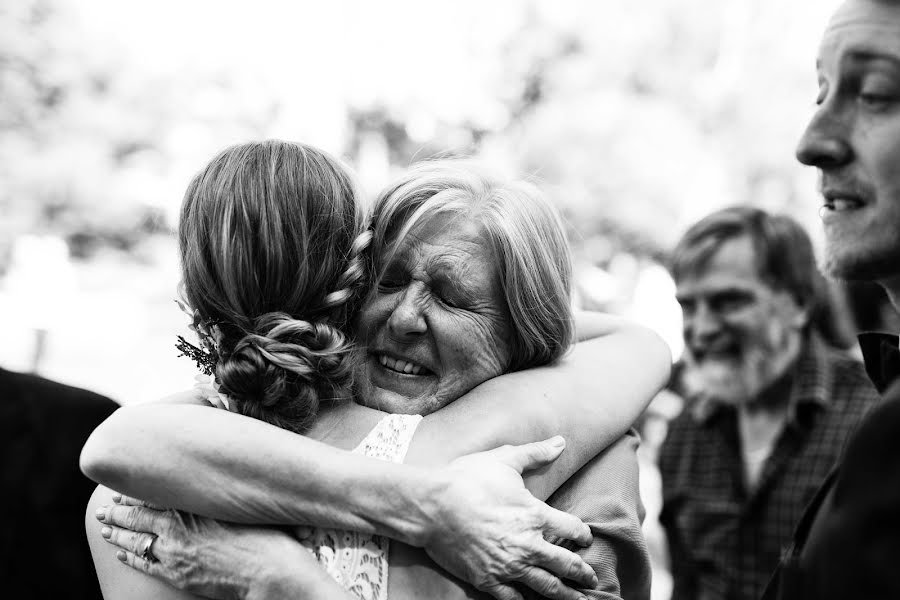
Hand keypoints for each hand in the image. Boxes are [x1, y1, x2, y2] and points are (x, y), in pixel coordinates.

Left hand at [95, 496, 330, 599]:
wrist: (270, 572)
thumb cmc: (269, 535)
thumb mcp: (246, 504)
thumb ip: (228, 490)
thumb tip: (228, 474)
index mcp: (194, 505)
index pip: (155, 494)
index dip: (136, 492)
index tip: (124, 488)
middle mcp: (179, 527)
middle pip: (138, 517)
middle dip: (117, 513)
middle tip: (104, 508)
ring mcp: (175, 553)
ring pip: (135, 541)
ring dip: (117, 534)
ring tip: (105, 528)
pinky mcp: (177, 576)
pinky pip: (144, 564)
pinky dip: (130, 557)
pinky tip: (122, 554)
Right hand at [423, 436, 595, 599]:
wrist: (431, 506)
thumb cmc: (466, 479)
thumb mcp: (503, 460)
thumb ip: (535, 453)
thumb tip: (561, 442)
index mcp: (536, 515)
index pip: (573, 529)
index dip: (582, 534)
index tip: (585, 538)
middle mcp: (528, 545)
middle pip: (566, 564)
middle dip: (582, 572)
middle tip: (591, 578)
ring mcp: (508, 566)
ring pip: (546, 587)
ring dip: (565, 594)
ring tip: (577, 599)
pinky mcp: (488, 580)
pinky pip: (514, 599)